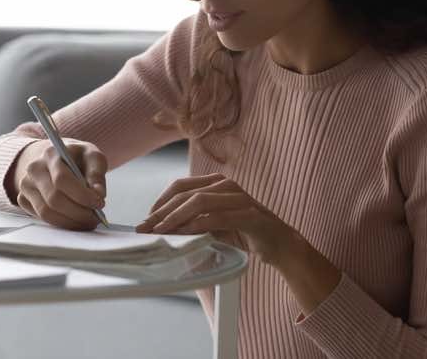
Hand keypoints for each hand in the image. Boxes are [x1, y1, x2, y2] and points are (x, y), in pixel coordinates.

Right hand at [15, 139, 107, 231]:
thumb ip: (97, 173)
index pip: (62, 179)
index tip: (99, 203)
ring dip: (71, 222)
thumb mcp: (92, 156)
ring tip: (88, 221)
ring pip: (46, 212)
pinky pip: (41, 218)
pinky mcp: (24, 199)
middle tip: (96, 217)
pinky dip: (61, 223)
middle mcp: (34, 169)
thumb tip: (98, 194)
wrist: (56, 158)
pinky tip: (74, 220)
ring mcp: (26, 185)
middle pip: (54, 199)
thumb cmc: (76, 157)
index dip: (82, 195)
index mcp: (51, 154)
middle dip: (79, 213)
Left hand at [135, 173, 297, 265]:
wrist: (280, 243)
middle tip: (146, 228)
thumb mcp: (214, 224)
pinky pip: (220, 216)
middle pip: (186, 193)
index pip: (180, 186)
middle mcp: (227, 185)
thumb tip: (161, 227)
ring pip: (200, 201)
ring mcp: (240, 197)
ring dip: (176, 217)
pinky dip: (200, 224)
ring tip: (161, 231)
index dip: (160, 202)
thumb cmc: (244, 233)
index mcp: (216, 183)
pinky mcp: (251, 214)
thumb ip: (193, 220)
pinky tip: (187, 233)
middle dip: (162, 211)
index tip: (145, 219)